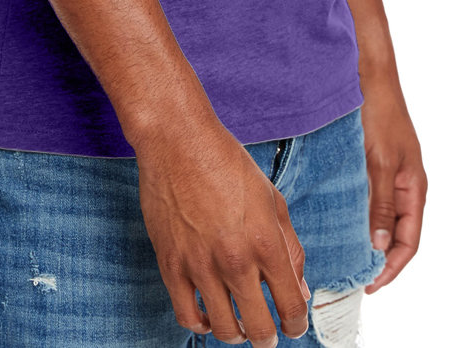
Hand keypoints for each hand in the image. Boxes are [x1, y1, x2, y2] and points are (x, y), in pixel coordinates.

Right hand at [135, 117, 311, 346]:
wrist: (179, 142)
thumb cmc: (227, 164)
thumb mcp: (272, 200)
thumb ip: (290, 248)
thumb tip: (299, 289)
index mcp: (265, 242)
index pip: (290, 305)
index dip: (296, 324)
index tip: (294, 326)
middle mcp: (235, 260)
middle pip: (259, 328)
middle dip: (268, 338)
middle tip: (268, 336)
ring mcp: (200, 266)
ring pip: (224, 329)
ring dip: (237, 335)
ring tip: (240, 328)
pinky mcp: (171, 265)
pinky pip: (187, 315)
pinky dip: (202, 325)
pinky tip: (209, 317)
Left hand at [360, 77, 426, 293]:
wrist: (369, 75)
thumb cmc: (379, 113)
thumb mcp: (380, 162)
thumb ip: (381, 204)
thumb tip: (379, 245)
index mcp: (415, 188)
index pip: (409, 242)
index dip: (392, 268)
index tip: (369, 285)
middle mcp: (405, 185)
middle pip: (397, 235)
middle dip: (379, 259)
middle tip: (353, 277)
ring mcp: (391, 175)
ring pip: (382, 218)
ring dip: (367, 239)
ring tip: (345, 257)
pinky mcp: (374, 164)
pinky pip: (370, 200)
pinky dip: (358, 216)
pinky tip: (339, 223)